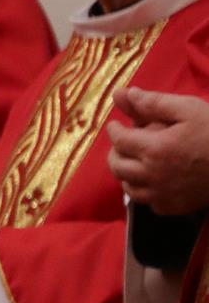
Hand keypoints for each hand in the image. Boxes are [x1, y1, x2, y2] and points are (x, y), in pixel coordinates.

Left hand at [107, 87, 208, 213]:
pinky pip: (148, 202)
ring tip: (134, 161)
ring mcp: (163, 194)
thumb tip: (123, 94)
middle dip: (115, 151)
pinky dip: (144, 191)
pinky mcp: (174, 207)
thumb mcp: (188, 109)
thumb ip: (153, 103)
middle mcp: (153, 175)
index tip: (116, 124)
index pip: (119, 140)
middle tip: (122, 143)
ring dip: (126, 173)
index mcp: (155, 149)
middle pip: (117, 166)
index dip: (114, 130)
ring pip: (128, 187)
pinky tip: (152, 180)